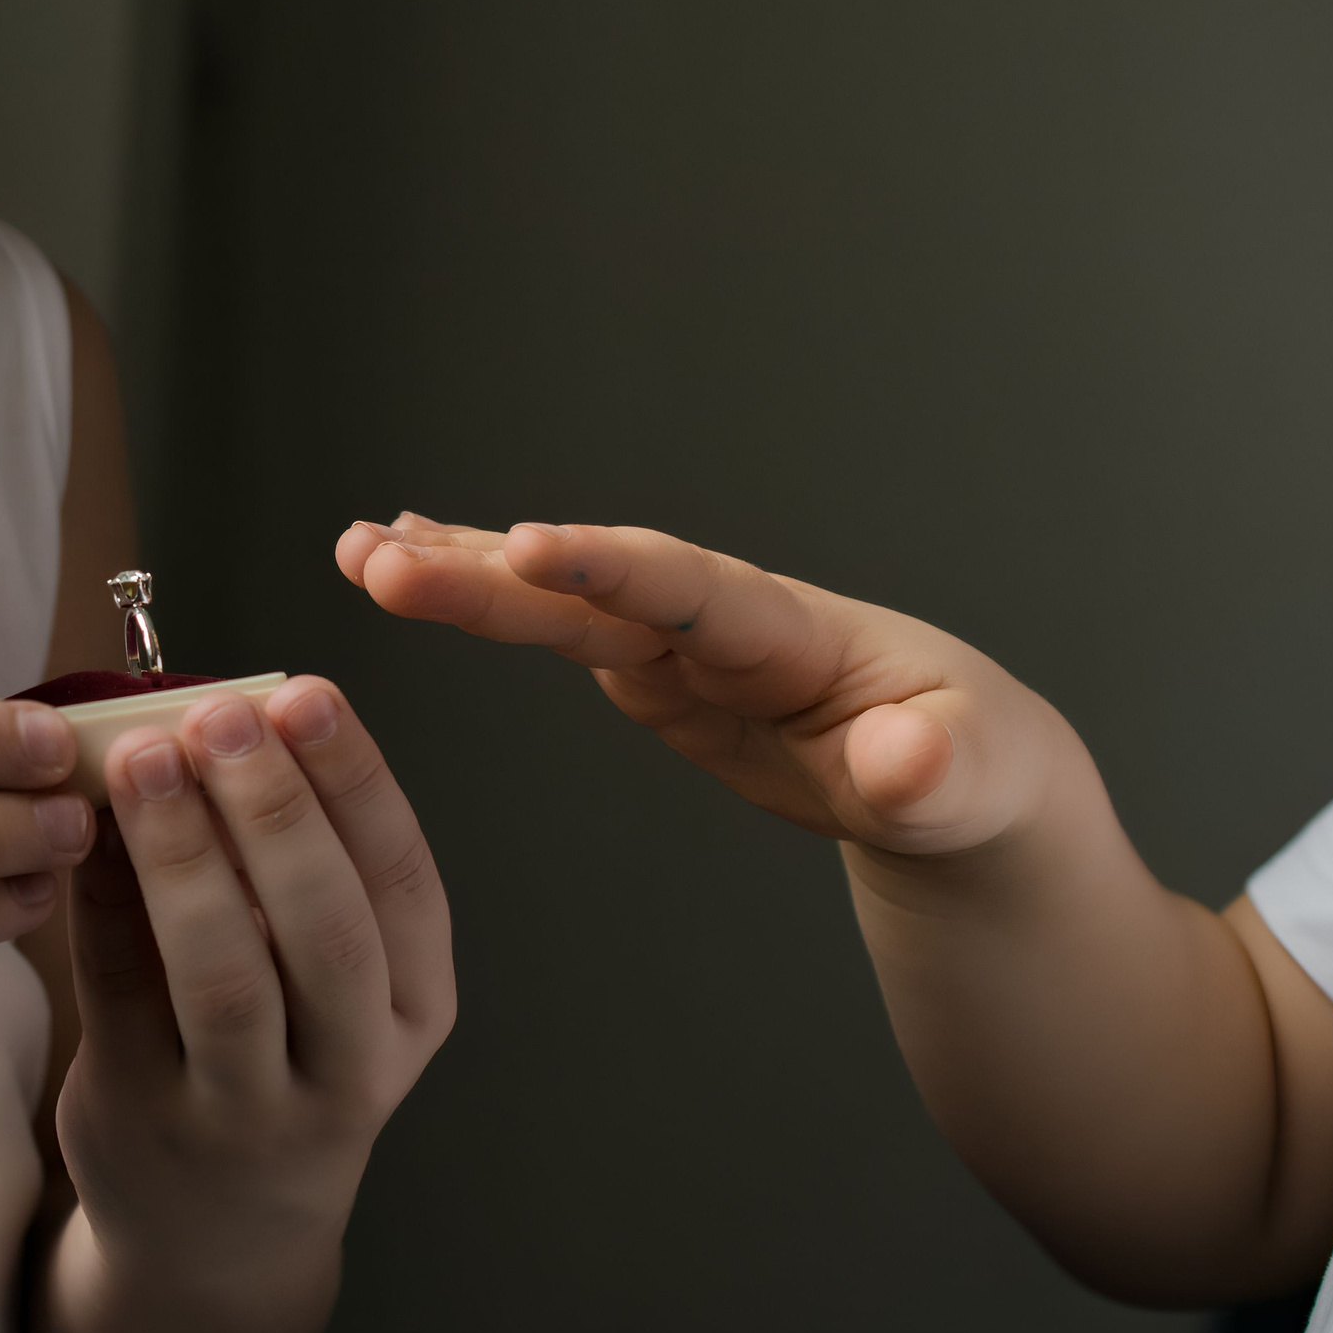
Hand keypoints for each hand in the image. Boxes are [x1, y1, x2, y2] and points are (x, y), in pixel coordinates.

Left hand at [53, 677, 453, 1291]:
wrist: (217, 1241)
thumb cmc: (279, 1063)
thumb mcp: (331, 984)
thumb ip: (294, 866)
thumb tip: (216, 712)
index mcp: (414, 1009)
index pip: (402, 882)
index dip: (356, 781)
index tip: (304, 694)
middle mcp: (350, 1068)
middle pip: (326, 930)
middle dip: (274, 808)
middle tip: (220, 714)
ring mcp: (246, 1110)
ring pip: (224, 976)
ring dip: (181, 854)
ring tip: (140, 758)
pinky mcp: (145, 1119)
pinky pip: (120, 995)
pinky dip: (102, 900)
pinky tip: (82, 827)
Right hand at [337, 512, 1061, 854]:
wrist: (956, 773)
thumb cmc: (975, 775)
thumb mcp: (973, 786)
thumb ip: (937, 772)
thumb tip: (906, 762)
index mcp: (793, 636)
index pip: (690, 590)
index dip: (607, 569)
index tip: (523, 546)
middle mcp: (720, 620)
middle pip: (591, 587)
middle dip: (487, 571)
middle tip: (379, 555)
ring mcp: (677, 642)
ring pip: (554, 599)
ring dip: (457, 572)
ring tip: (357, 550)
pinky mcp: (649, 671)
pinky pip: (549, 624)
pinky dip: (479, 595)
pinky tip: (400, 562)